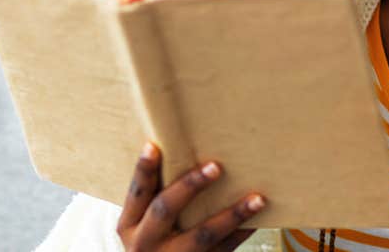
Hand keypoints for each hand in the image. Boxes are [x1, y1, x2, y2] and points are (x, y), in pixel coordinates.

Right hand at [117, 142, 265, 250]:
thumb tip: (187, 153)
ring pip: (203, 235)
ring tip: (257, 199)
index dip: (144, 170)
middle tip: (215, 167)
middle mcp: (145, 243)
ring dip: (232, 215)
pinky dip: (241, 233)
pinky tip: (259, 220)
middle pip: (165, 209)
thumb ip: (158, 196)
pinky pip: (223, 250)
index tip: (153, 146)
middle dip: (190, 186)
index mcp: (130, 226)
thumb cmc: (156, 241)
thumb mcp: (144, 225)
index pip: (137, 193)